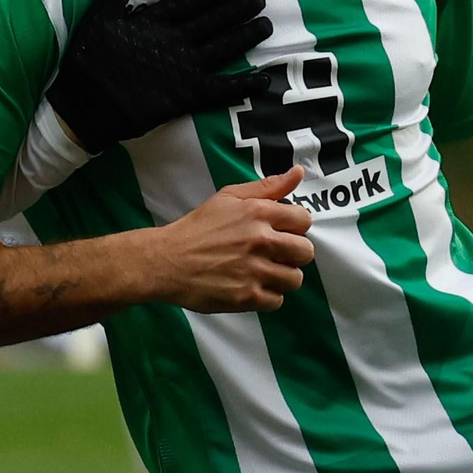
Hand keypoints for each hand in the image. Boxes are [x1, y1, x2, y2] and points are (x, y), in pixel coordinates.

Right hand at [46, 0, 271, 152]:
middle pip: (214, 21)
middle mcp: (175, 41)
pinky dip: (243, 84)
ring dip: (246, 36)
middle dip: (239, 8)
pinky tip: (263, 79)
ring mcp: (184, 68)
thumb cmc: (88, 61)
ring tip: (266, 24)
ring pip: (224, 47)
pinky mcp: (187, 95)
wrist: (87, 106)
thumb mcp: (97, 19)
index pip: (190, 1)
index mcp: (153, 22)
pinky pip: (222, 89)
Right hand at [146, 167, 315, 312]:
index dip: (294, 226)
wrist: (166, 260)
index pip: (304, 220)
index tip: (280, 231)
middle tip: (271, 253)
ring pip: (295, 279)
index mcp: (258, 212)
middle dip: (292, 253)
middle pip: (305, 252)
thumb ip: (267, 186)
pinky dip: (266, 295)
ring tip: (260, 271)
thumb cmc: (197, 227)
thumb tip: (298, 173)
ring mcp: (256, 270)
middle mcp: (261, 241)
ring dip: (280, 276)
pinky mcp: (248, 296)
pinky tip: (249, 285)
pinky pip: (277, 300)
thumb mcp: (228, 198)